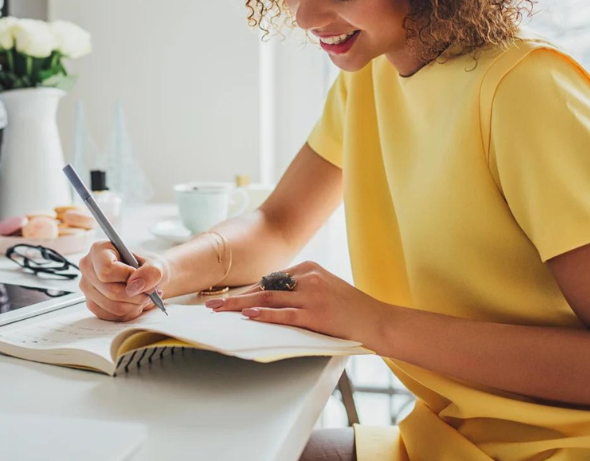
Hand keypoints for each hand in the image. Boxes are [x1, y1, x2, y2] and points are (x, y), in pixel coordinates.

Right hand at [78, 240, 169, 321]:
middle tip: (150, 292)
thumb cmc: (146, 268)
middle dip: (135, 295)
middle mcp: (88, 267)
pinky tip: (133, 303)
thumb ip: (151, 272)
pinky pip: (111, 316)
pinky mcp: (91, 303)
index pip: (106, 270)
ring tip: (143, 297)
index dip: (126, 277)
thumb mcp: (155, 265)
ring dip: (134, 305)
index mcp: (98, 250)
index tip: (139, 276)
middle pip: (111, 291)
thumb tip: (135, 286)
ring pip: (113, 306)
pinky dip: (128, 313)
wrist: (145, 278)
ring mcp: (87, 287)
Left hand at [206, 261, 386, 345]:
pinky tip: (249, 316)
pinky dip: (265, 315)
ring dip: (240, 306)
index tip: (228, 297)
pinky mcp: (316, 314)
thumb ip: (301, 288)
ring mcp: (312, 295)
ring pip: (269, 299)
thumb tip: (269, 298)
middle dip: (236, 296)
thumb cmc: (350, 308)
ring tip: (220, 310)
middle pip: (264, 287)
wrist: (377, 320)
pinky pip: (285, 314)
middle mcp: (309, 277)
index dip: (247, 291)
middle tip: (213, 303)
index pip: (270, 279)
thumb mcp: (325, 287)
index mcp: (309, 268)